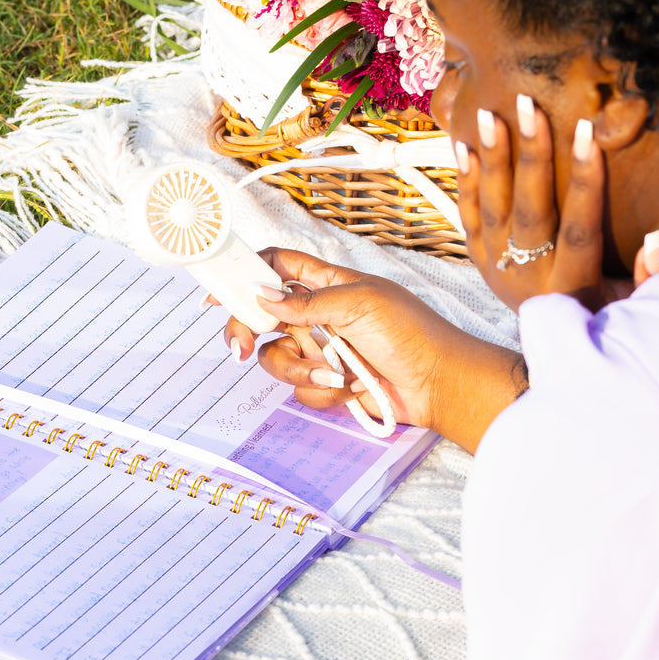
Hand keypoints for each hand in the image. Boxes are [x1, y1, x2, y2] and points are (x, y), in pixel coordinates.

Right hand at [222, 249, 527, 451]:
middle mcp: (320, 315)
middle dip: (247, 331)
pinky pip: (300, 389)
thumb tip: (263, 295)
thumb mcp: (360, 303)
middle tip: (239, 346)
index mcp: (328, 284)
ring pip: (277, 358)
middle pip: (262, 316)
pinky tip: (350, 388)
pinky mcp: (328, 383)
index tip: (219, 290)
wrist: (439, 384)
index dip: (247, 274)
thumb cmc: (412, 334)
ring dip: (300, 369)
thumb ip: (307, 301)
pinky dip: (323, 391)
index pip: (278, 268)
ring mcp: (322, 350)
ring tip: (335, 372)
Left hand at [455, 95, 658, 312]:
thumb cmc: (601, 318)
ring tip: (489, 113)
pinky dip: (465, 182)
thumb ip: (647, 279)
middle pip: (529, 210)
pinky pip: (468, 217)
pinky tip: (464, 145)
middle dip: (530, 156)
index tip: (590, 134)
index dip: (586, 182)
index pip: (580, 228)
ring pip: (492, 209)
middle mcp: (529, 278)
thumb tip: (657, 239)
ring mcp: (498, 269)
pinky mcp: (479, 261)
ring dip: (491, 159)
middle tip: (530, 106)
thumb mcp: (630, 310)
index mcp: (570, 287)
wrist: (548, 351)